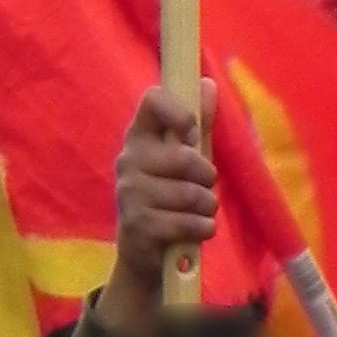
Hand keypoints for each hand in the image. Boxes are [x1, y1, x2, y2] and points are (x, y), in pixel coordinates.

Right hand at [110, 85, 219, 294]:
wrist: (144, 252)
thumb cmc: (168, 197)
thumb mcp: (185, 160)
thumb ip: (199, 124)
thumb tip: (208, 83)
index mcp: (139, 137)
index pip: (153, 101)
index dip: (180, 112)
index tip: (192, 133)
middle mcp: (128, 161)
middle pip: (184, 157)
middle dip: (207, 177)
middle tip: (204, 188)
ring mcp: (129, 194)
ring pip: (190, 194)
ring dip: (207, 207)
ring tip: (199, 213)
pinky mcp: (137, 226)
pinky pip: (187, 223)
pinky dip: (202, 229)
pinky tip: (196, 230)